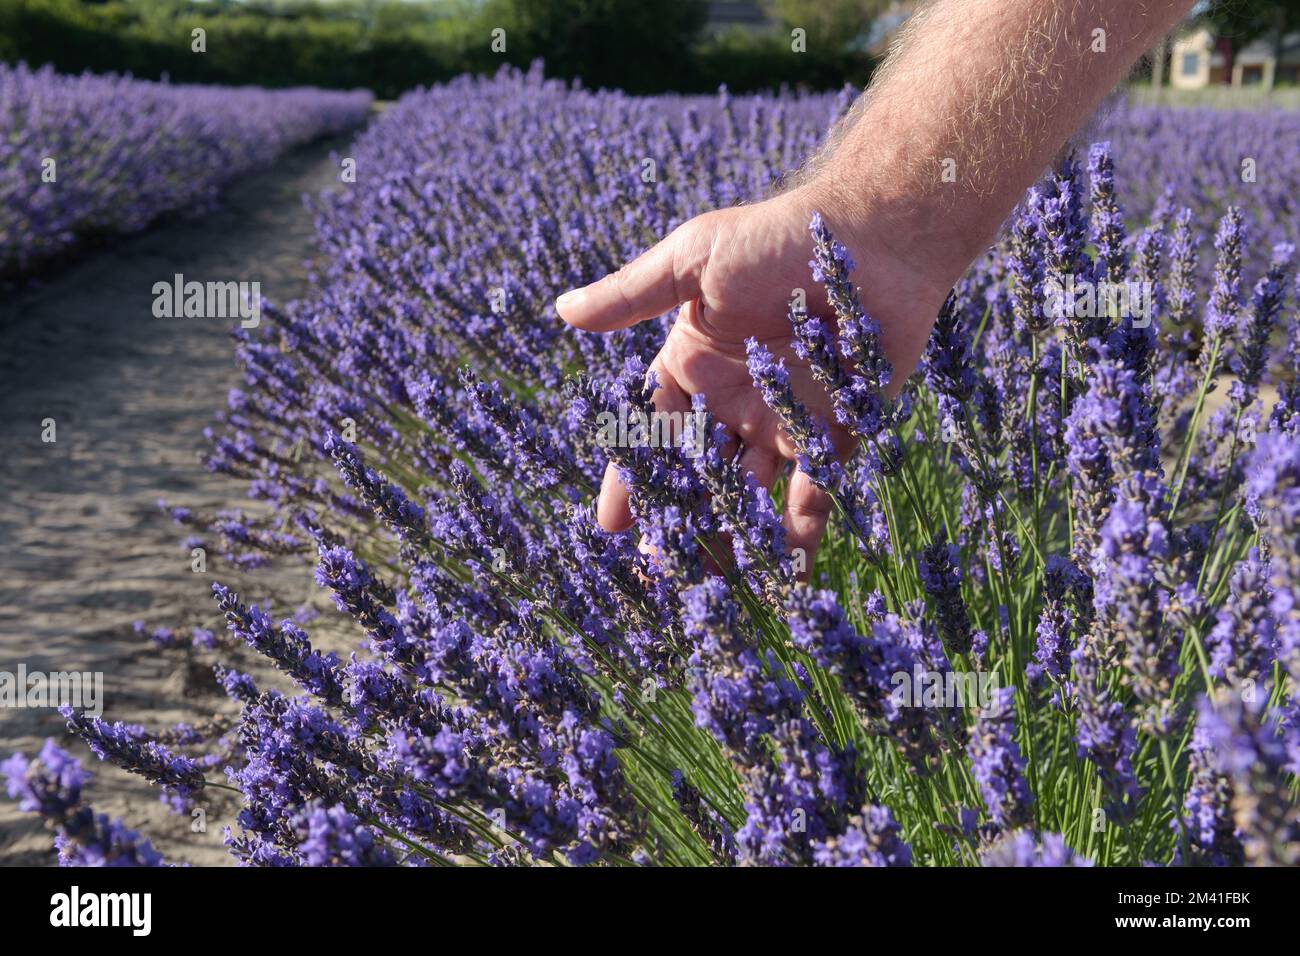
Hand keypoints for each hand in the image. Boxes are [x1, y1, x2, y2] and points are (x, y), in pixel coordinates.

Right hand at [555, 181, 955, 566]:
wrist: (875, 238)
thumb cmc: (778, 239)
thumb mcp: (695, 260)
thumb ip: (633, 294)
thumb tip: (561, 311)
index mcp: (694, 365)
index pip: (652, 433)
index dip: (632, 478)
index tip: (611, 525)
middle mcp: (734, 402)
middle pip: (697, 476)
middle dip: (678, 522)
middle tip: (658, 572)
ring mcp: (784, 423)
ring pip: (748, 495)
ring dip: (731, 538)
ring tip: (713, 588)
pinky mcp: (836, 435)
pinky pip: (814, 495)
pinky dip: (800, 533)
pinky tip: (787, 575)